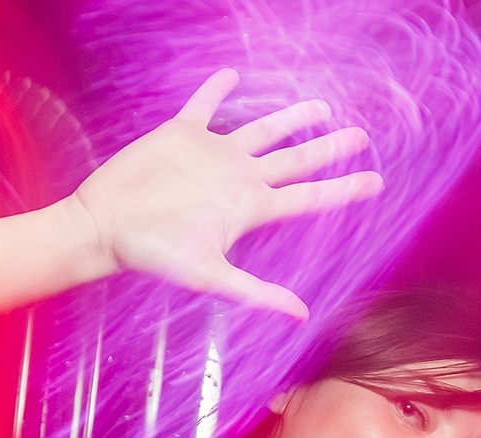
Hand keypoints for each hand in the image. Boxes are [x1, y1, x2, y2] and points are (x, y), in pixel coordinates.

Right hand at [65, 68, 383, 317]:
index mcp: (249, 207)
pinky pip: (205, 105)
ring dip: (290, 118)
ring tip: (318, 106)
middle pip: (296, 159)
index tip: (375, 181)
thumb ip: (256, 293)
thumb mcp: (209, 276)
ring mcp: (212, 155)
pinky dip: (217, 90)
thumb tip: (301, 316)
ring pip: (261, 130)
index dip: (342, 189)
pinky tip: (232, 77)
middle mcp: (237, 179)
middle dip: (329, 148)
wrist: (105, 226)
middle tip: (360, 135)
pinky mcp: (182, 134)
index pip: (307, 196)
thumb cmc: (153, 255)